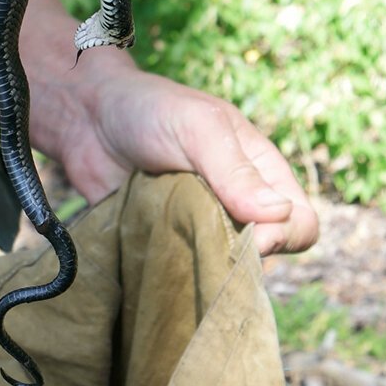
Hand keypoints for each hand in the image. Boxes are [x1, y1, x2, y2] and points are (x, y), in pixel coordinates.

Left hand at [58, 66, 317, 255]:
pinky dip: (171, 274)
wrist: (85, 117)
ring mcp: (199, 229)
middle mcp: (235, 207)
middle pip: (264, 257)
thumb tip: (279, 216)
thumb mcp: (198, 128)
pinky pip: (180, 275)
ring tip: (171, 244)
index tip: (249, 237)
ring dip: (202, 267)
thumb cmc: (150, 109)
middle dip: (241, 259)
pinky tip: (151, 258)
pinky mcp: (164, 245)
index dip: (284, 237)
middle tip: (201, 242)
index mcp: (260, 174)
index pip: (300, 223)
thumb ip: (235, 171)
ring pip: (221, 271)